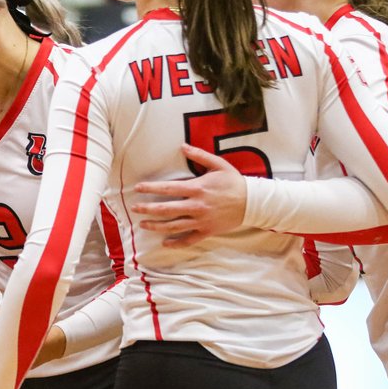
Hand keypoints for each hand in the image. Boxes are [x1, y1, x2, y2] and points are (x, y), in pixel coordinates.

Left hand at [131, 144, 246, 247]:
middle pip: (166, 209)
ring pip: (174, 226)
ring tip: (143, 225)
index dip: (151, 188)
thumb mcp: (218, 164)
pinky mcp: (207, 231)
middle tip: (134, 208)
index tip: (138, 188)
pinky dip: (176, 243)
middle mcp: (196, 206)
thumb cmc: (234, 182)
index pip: (168, 189)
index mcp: (197, 188)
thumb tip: (182, 146)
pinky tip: (165, 242)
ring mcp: (201, 220)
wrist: (253, 202)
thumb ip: (199, 155)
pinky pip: (189, 239)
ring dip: (156, 226)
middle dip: (148, 209)